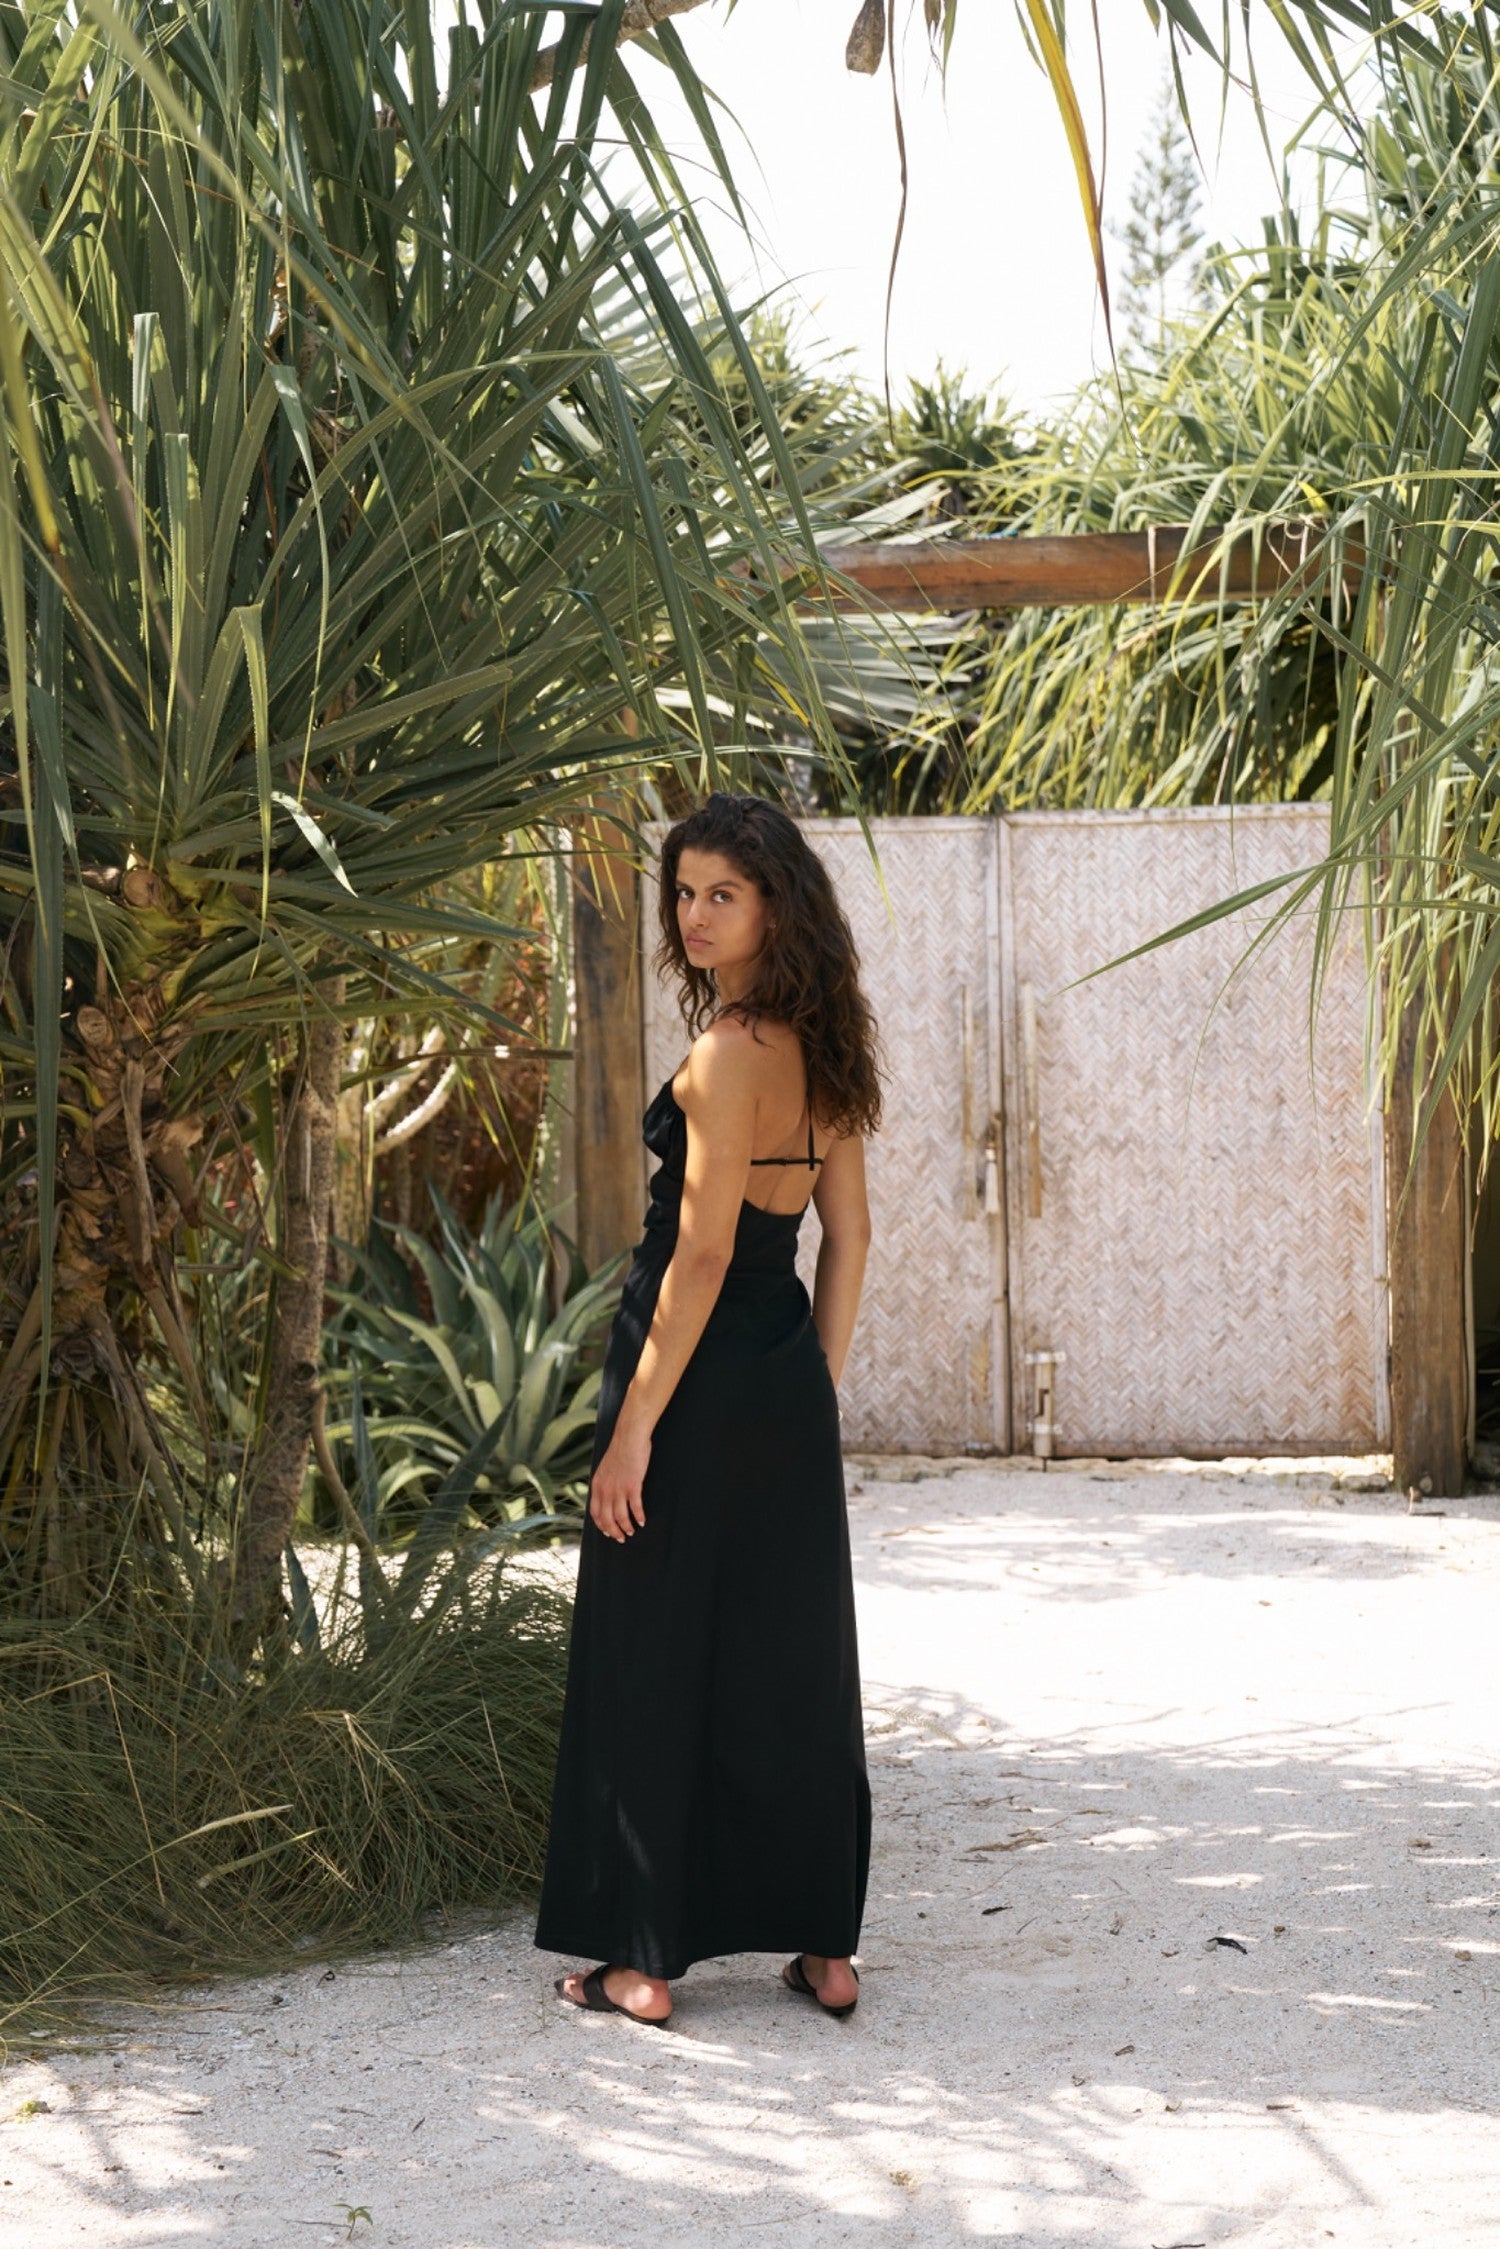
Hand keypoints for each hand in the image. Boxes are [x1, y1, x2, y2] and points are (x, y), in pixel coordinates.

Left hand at [590, 1421, 650, 1541]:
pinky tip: (643, 1521)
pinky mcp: (633, 1485)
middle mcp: (605, 1489)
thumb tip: (608, 1494)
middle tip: (621, 1538)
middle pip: (607, 1519)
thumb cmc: (620, 1450)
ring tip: (632, 1531)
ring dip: (626, 1527)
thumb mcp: (605, 1468)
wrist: (629, 1437)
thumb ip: (604, 1482)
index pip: (595, 1512)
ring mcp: (619, 1488)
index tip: (607, 1532)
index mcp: (597, 1485)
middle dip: (614, 1531)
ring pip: (620, 1516)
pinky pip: (635, 1507)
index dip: (601, 1525)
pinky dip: (639, 1517)